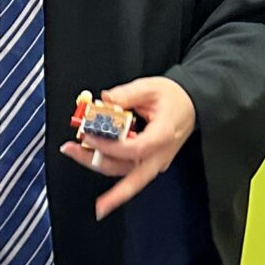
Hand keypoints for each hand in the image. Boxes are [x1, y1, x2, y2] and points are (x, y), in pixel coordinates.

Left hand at [59, 76, 196, 218]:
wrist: (192, 106)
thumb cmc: (175, 99)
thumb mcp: (151, 88)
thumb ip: (127, 93)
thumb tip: (106, 99)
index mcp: (163, 135)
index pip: (136, 149)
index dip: (110, 145)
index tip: (90, 135)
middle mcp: (159, 155)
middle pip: (129, 176)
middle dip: (96, 170)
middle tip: (75, 156)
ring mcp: (153, 163)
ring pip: (121, 174)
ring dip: (95, 164)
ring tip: (72, 150)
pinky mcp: (146, 163)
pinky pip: (123, 169)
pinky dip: (104, 162)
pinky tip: (87, 153)